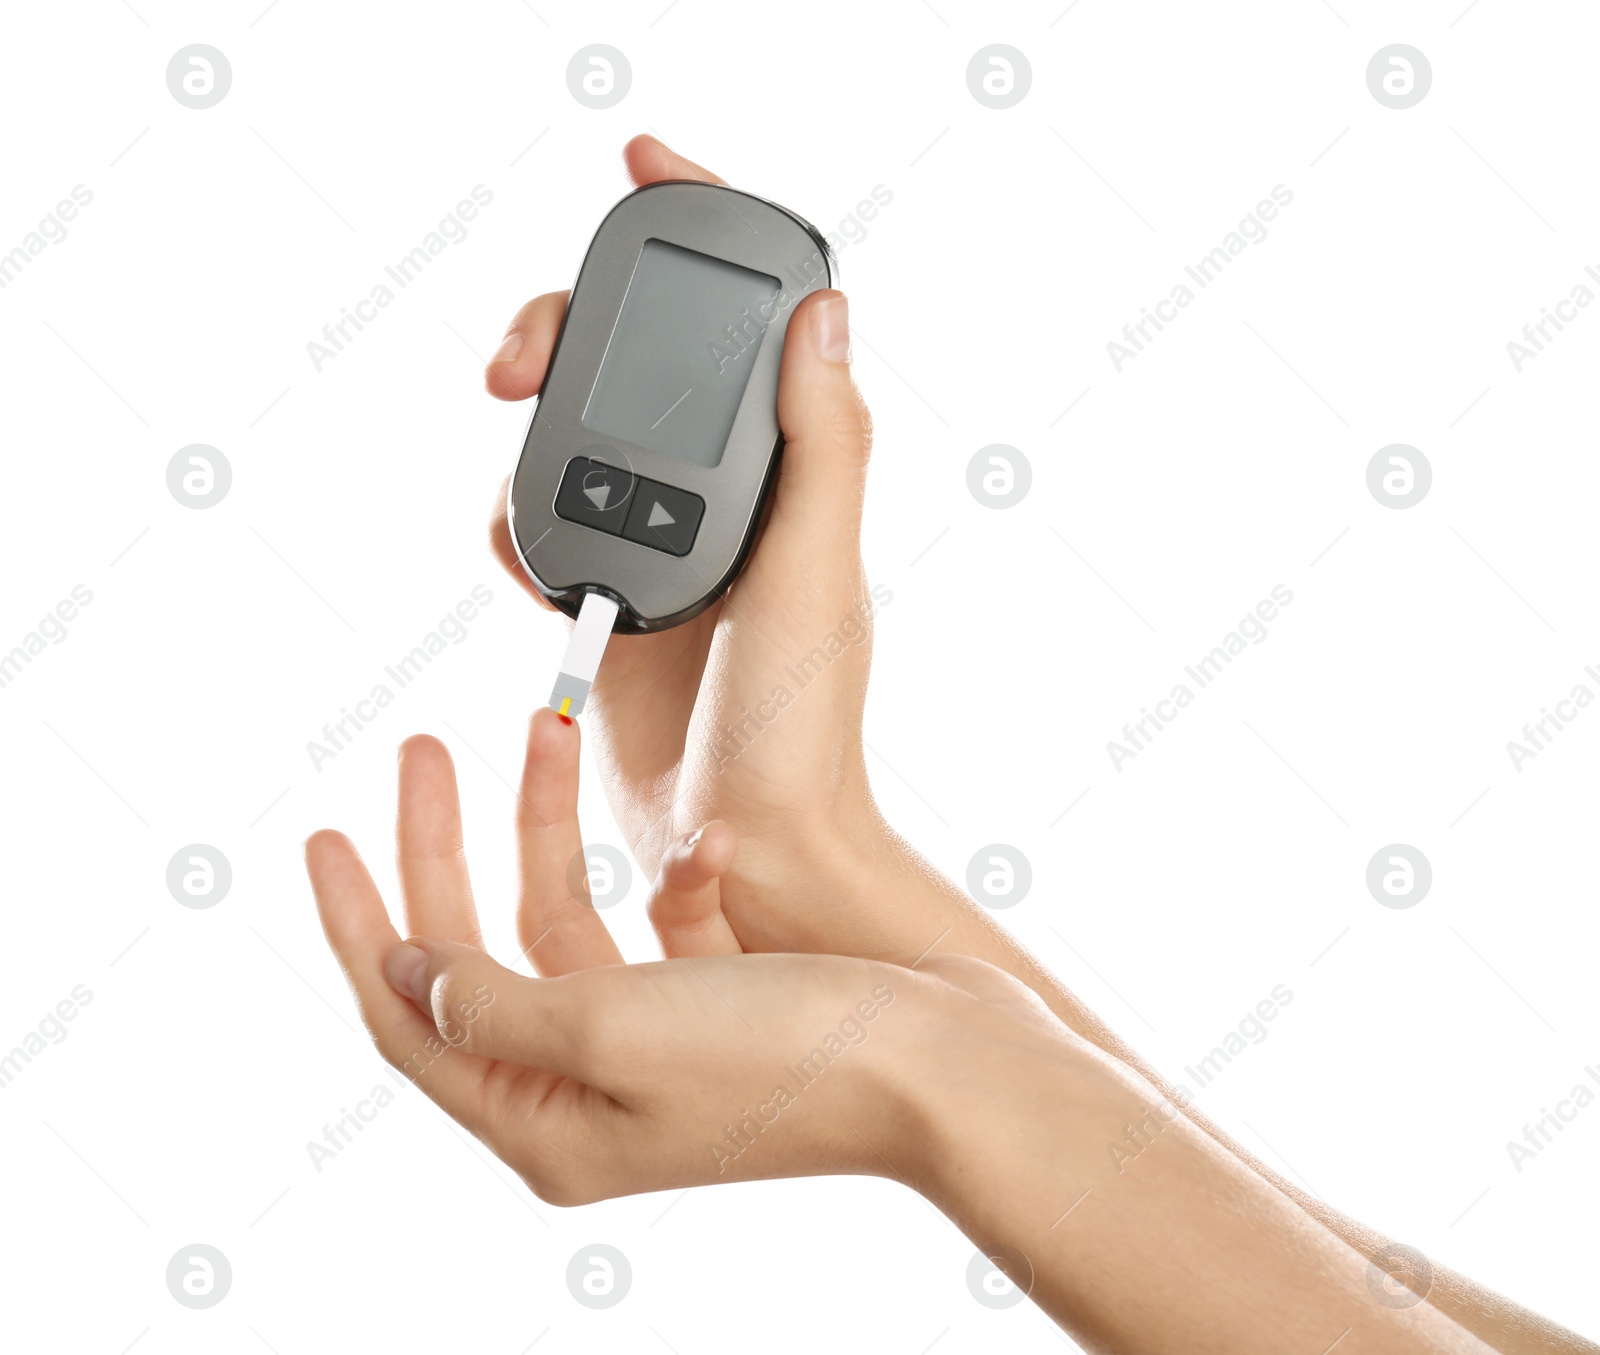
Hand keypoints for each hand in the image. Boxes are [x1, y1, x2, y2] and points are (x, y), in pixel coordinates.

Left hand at [302, 710, 1033, 1201]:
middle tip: (424, 749)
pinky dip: (677, 870)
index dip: (358, 920)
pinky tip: (716, 837)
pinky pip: (659, 919)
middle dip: (448, 846)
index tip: (325, 831)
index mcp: (544, 1120)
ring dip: (557, 828)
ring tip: (545, 729)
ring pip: (565, 917)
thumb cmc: (782, 1056)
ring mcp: (654, 1044)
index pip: (409, 1013)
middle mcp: (589, 1088)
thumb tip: (406, 972)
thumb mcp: (608, 1022)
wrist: (946, 1064)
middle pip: (478, 952)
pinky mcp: (714, 1000)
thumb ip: (490, 1000)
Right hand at [485, 135, 921, 962]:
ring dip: (533, 444)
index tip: (642, 166)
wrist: (741, 846)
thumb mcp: (815, 575)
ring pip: (571, 433)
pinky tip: (538, 575)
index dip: (701, 228)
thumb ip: (820, 446)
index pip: (746, 319)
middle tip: (510, 364)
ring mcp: (662, 540)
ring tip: (541, 522)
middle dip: (563, 331)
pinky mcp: (607, 592)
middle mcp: (725, 491)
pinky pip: (539, 520)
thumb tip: (821, 308)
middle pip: (632, 359)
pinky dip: (520, 529)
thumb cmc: (799, 725)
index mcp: (787, 468)